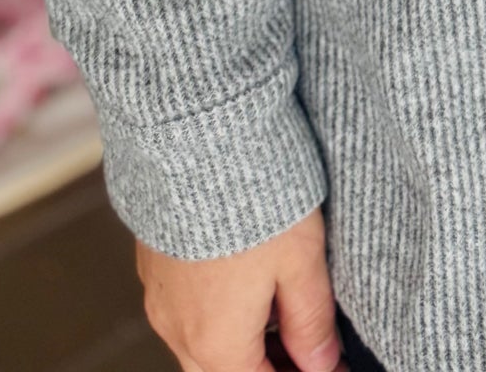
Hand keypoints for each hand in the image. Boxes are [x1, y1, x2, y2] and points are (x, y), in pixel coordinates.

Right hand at [137, 207, 342, 371]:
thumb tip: (322, 365)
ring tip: (286, 308)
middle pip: (224, 369)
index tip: (331, 363)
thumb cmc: (253, 196)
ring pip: (201, 342)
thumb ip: (311, 321)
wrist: (196, 136)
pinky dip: (218, 309)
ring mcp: (160, 295)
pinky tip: (249, 277)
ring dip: (241, 339)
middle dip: (266, 364)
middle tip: (309, 345)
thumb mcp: (302, 261)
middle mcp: (179, 328)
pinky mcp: (154, 261)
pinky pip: (185, 307)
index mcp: (217, 342)